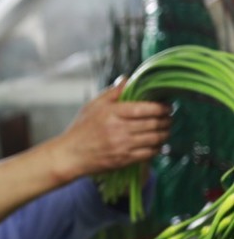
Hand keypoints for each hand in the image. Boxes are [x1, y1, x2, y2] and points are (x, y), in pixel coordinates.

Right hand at [51, 80, 170, 180]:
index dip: (161, 107)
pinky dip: (157, 148)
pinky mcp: (125, 159)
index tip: (167, 106)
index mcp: (112, 113)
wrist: (70, 155)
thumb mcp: (93, 106)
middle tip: (169, 117)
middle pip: (154, 123)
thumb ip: (112, 92)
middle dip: (166, 120)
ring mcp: (123, 145)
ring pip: (155, 138)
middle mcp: (119, 129)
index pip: (145, 108)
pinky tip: (156, 144)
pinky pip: (149, 153)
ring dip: (165, 134)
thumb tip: (128, 79)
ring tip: (165, 129)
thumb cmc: (81, 129)